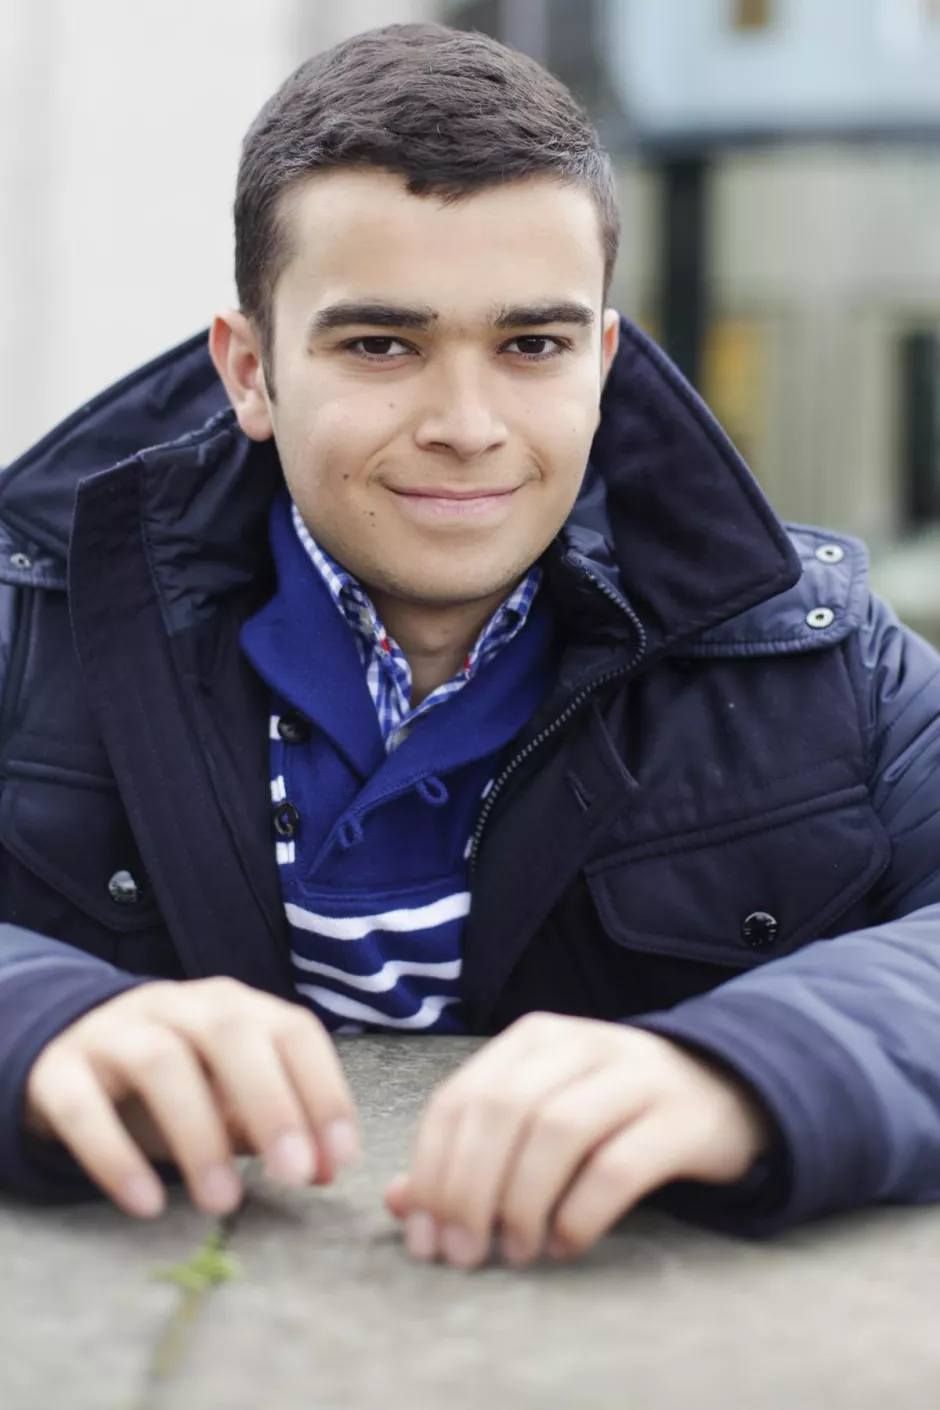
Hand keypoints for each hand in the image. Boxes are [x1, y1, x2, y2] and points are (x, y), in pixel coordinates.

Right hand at [24, 977, 358, 1218]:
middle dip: (271, 1102)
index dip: (323, 1089)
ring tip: (224, 1203)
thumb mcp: (226, 1096)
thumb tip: (326, 1169)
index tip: (341, 1158)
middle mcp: (178, 1006)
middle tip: (292, 1175)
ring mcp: (114, 1032)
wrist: (66, 1053)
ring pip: (160, 1062)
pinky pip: (83, 1105)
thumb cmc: (170, 1080)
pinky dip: (115, 1156)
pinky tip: (146, 1204)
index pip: (292, 1029)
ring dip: (199, 1133)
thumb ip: (275, 1125)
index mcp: (233, 1005)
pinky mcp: (58, 1070)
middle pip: (230, 1033)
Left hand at [384, 1012, 770, 1268]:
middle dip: (470, 1190)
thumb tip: (401, 1203)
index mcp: (534, 1039)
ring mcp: (635, 1075)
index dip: (432, 1170)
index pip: (460, 1098)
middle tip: (464, 1253)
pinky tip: (566, 1244)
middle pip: (502, 1112)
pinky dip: (580, 1213)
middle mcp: (580, 1044)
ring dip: (522, 1202)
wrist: (725, 1089)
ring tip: (516, 1251)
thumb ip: (470, 1153)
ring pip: (556, 1132)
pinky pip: (618, 1166)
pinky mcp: (680, 1117)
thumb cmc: (613, 1113)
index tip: (424, 1236)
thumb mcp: (538, 1117)